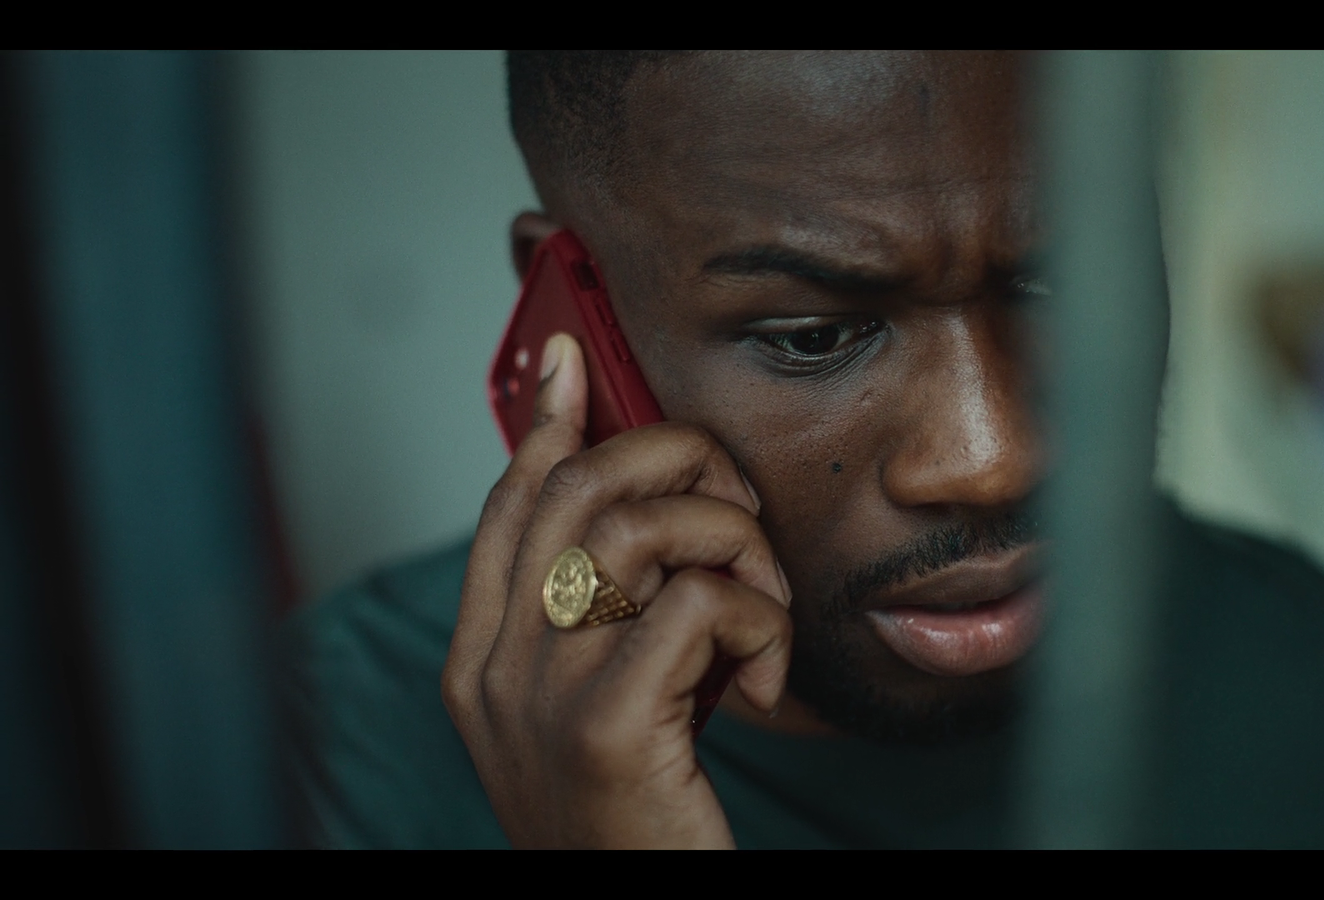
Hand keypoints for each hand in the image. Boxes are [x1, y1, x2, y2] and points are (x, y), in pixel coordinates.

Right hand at [442, 333, 792, 848]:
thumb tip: (644, 527)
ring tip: (760, 602)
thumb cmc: (632, 819)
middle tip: (736, 501)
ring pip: (642, 531)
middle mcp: (498, 672)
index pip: (508, 507)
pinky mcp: (608, 728)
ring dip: (732, 543)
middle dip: (678, 462)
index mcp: (482, 664)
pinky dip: (760, 622)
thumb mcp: (593, 712)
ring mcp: (544, 699)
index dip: (545, 422)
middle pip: (578, 493)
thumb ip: (597, 625)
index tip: (575, 360)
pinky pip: (702, 606)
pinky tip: (765, 677)